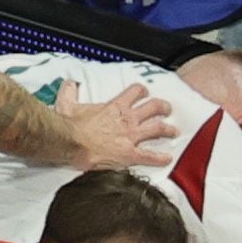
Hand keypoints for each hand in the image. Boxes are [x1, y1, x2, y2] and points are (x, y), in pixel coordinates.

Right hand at [55, 80, 175, 168]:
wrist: (70, 142)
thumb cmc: (70, 125)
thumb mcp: (67, 104)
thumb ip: (69, 92)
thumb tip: (69, 83)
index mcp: (115, 107)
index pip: (134, 92)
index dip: (142, 91)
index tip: (145, 92)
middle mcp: (127, 119)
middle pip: (153, 108)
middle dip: (163, 108)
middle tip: (167, 110)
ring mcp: (130, 137)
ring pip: (157, 129)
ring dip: (168, 130)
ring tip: (174, 131)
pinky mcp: (129, 154)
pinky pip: (150, 156)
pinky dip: (160, 158)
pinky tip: (168, 158)